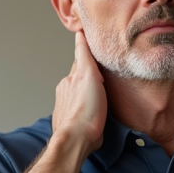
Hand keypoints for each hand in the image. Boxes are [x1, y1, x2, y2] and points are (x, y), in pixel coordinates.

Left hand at [53, 31, 106, 156]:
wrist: (78, 139)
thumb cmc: (86, 110)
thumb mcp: (88, 75)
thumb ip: (83, 55)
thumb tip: (79, 33)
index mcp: (70, 79)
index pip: (81, 61)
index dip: (91, 56)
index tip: (98, 50)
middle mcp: (67, 91)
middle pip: (81, 78)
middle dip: (92, 75)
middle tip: (106, 72)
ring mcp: (69, 107)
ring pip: (82, 94)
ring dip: (91, 92)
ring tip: (104, 92)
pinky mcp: (75, 122)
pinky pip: (84, 109)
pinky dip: (90, 107)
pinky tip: (98, 110)